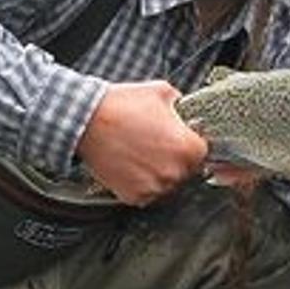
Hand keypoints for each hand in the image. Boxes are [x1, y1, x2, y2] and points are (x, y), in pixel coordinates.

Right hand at [76, 81, 208, 204]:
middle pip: (185, 170)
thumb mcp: (161, 92)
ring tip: (140, 152)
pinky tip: (130, 163)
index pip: (202, 152)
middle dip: (173, 158)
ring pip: (166, 183)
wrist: (86, 121)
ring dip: (157, 171)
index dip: (189, 143)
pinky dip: (140, 182)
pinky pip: (146, 192)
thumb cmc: (122, 106)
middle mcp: (174, 172)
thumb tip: (184, 108)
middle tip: (155, 143)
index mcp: (188, 148)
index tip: (178, 138)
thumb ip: (181, 103)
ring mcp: (154, 187)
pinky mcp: (134, 197)